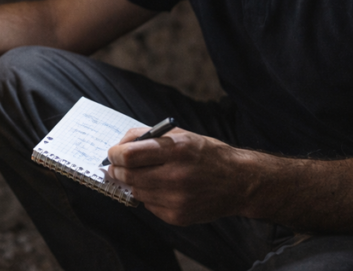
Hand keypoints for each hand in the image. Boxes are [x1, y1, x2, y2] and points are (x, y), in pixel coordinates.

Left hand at [106, 127, 253, 225]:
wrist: (238, 182)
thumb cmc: (207, 155)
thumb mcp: (181, 135)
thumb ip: (148, 136)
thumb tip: (119, 145)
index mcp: (177, 150)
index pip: (129, 155)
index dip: (115, 154)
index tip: (113, 153)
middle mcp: (176, 176)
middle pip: (128, 176)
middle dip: (118, 170)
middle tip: (118, 166)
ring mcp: (177, 199)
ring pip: (136, 192)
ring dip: (133, 183)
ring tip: (144, 175)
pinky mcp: (177, 216)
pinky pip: (149, 205)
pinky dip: (149, 196)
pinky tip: (162, 188)